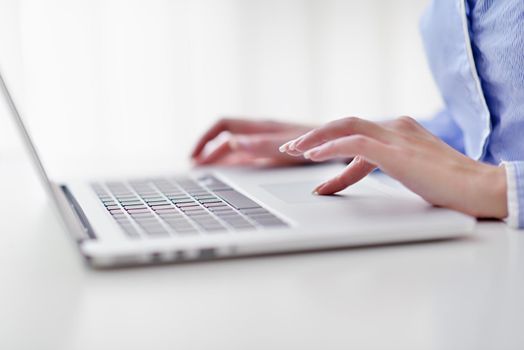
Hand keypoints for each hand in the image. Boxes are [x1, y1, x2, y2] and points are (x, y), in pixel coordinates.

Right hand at [191, 118, 312, 166]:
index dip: (206, 138)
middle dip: (207, 152)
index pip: (223, 126)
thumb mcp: (289, 145)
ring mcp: (264, 145)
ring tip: (204, 174)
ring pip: (234, 150)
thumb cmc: (318, 142)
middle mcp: (259, 134)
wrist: (339, 145)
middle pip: (225, 140)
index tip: (194, 156)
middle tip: (194, 169)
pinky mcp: (271, 155)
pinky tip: (228, 176)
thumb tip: (234, 143)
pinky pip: (246, 159)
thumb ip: (262, 145)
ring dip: (218, 160)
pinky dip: (232, 166)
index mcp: (260, 128)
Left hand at [279, 116, 507, 218]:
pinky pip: (355, 145)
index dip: (331, 153)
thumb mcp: (410, 173)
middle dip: (315, 135)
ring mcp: (396, 137)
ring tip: (293, 151)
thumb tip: (360, 178)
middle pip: (346, 123)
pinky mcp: (396, 152)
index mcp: (399, 131)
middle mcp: (395, 127)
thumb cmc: (450, 185)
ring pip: (346, 128)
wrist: (481, 189)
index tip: (315, 174)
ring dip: (315, 139)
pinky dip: (331, 148)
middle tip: (291, 149)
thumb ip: (386, 167)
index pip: (357, 137)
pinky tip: (313, 157)